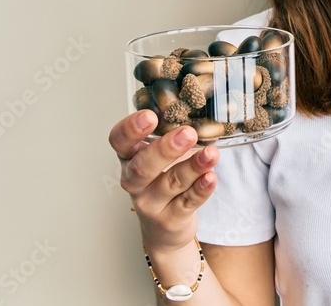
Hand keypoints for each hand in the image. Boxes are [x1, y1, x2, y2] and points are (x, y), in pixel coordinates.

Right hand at [108, 110, 218, 254]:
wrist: (166, 226)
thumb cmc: (164, 180)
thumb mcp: (161, 155)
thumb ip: (172, 133)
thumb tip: (197, 105)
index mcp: (130, 157)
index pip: (119, 142)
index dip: (130, 129)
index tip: (149, 116)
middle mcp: (134, 180)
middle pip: (143, 166)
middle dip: (166, 149)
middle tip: (187, 133)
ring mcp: (150, 203)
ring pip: (170, 184)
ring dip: (192, 167)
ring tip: (211, 154)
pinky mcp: (170, 219)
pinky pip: (186, 203)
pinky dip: (200, 189)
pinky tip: (211, 177)